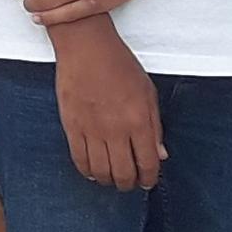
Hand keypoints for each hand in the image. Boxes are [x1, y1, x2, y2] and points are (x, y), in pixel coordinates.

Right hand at [50, 18, 162, 190]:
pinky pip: (79, 160)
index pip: (148, 163)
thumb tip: (159, 154)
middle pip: (124, 173)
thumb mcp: (148, 92)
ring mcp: (92, 130)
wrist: (86, 48)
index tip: (148, 181)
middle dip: (129, 184)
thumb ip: (155, 126)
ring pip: (101, 172)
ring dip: (109, 180)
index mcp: (139, 120)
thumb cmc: (119, 64)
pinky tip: (93, 170)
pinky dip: (87, 171)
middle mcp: (116, 130)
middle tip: (130, 182)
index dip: (150, 178)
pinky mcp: (72, 127)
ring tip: (112, 177)